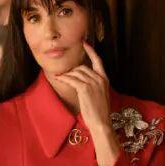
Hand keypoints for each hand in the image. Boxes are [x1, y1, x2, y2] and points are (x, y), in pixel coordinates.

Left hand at [61, 41, 120, 165]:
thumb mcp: (100, 94)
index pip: (98, 61)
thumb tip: (81, 79)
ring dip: (66, 74)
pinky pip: (71, 79)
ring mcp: (92, 83)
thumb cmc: (99, 111)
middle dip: (71, 70)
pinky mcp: (84, 88)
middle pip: (82, 67)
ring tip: (59, 76)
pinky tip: (59, 79)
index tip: (84, 43)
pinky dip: (64, 78)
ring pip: (75, 72)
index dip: (91, 51)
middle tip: (63, 72)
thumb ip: (94, 85)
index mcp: (104, 79)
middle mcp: (99, 79)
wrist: (101, 122)